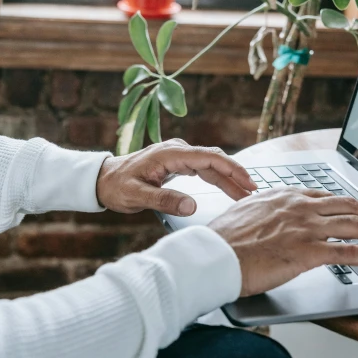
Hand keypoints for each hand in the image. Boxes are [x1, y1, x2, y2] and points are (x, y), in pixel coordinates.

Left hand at [96, 139, 256, 215]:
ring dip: (229, 179)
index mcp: (169, 154)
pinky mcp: (177, 163)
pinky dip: (218, 179)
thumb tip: (192, 206)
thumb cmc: (116, 187)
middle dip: (236, 175)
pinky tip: (230, 189)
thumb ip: (164, 200)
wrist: (102, 180)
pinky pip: (203, 169)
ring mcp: (178, 156)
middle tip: (255, 193)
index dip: (232, 169)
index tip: (248, 183)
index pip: (209, 158)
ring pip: (211, 165)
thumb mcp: (137, 196)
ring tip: (247, 194)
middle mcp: (177, 150)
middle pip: (215, 160)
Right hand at [209, 187, 357, 297]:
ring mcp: (306, 227)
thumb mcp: (243, 214)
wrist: (212, 256)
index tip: (355, 212)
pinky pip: (352, 252)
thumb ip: (262, 213)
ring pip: (357, 226)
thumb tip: (266, 221)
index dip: (346, 205)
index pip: (324, 195)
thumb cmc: (221, 241)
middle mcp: (299, 206)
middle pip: (348, 205)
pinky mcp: (310, 252)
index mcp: (283, 196)